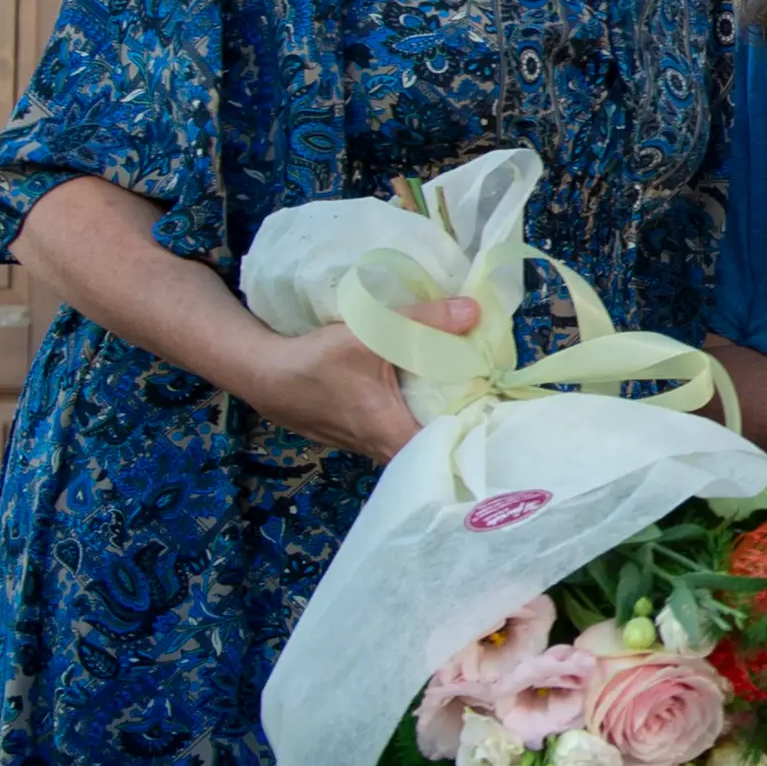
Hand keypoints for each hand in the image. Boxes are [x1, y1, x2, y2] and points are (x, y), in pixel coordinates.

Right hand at [240, 296, 482, 460]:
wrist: (262, 373)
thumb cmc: (315, 360)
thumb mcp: (372, 334)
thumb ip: (423, 320)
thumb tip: (474, 311)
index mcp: (390, 432)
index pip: (445, 454)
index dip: (476, 442)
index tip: (504, 425)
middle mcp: (381, 449)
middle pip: (435, 450)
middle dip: (465, 430)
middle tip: (497, 405)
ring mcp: (367, 445)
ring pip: (416, 443)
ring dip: (440, 425)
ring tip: (474, 400)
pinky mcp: (358, 435)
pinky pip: (399, 434)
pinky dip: (418, 419)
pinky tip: (434, 398)